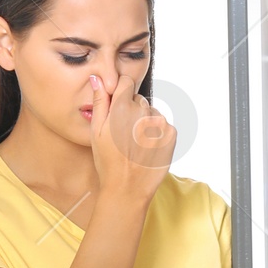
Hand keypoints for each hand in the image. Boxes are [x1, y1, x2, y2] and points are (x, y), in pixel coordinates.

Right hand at [88, 65, 176, 205]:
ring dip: (145, 123)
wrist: (128, 189)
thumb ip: (99, 102)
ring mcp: (160, 122)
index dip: (120, 93)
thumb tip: (98, 78)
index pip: (126, 82)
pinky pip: (163, 125)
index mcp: (121, 107)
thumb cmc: (108, 162)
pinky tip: (147, 148)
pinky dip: (157, 134)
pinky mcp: (171, 134)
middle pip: (138, 100)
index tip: (118, 106)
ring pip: (151, 113)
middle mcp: (143, 111)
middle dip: (131, 111)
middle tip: (124, 134)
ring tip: (136, 144)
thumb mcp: (96, 131)